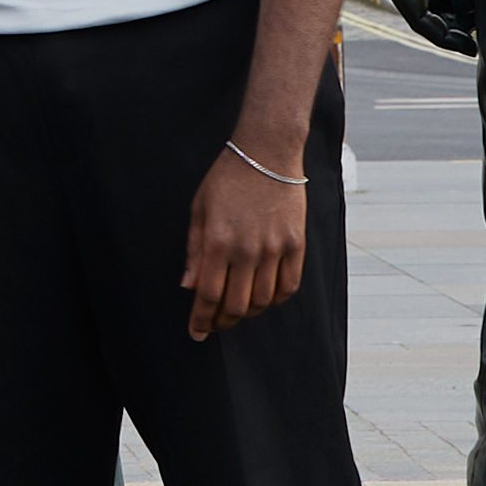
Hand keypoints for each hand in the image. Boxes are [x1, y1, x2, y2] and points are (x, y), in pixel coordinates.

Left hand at [180, 140, 311, 339]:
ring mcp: (275, 248)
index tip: (196, 332)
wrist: (267, 152)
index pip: (208, 296)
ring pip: (263, 301)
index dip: (201, 320)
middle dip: (222, 322)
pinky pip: (289, 286)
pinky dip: (276, 300)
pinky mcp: (296, 244)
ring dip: (247, 313)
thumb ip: (194, 251)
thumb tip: (189, 286)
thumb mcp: (200, 210)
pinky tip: (265, 299)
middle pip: (236, 305)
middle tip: (215, 324)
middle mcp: (247, 249)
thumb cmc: (228, 178)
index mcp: (218, 242)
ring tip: (237, 312)